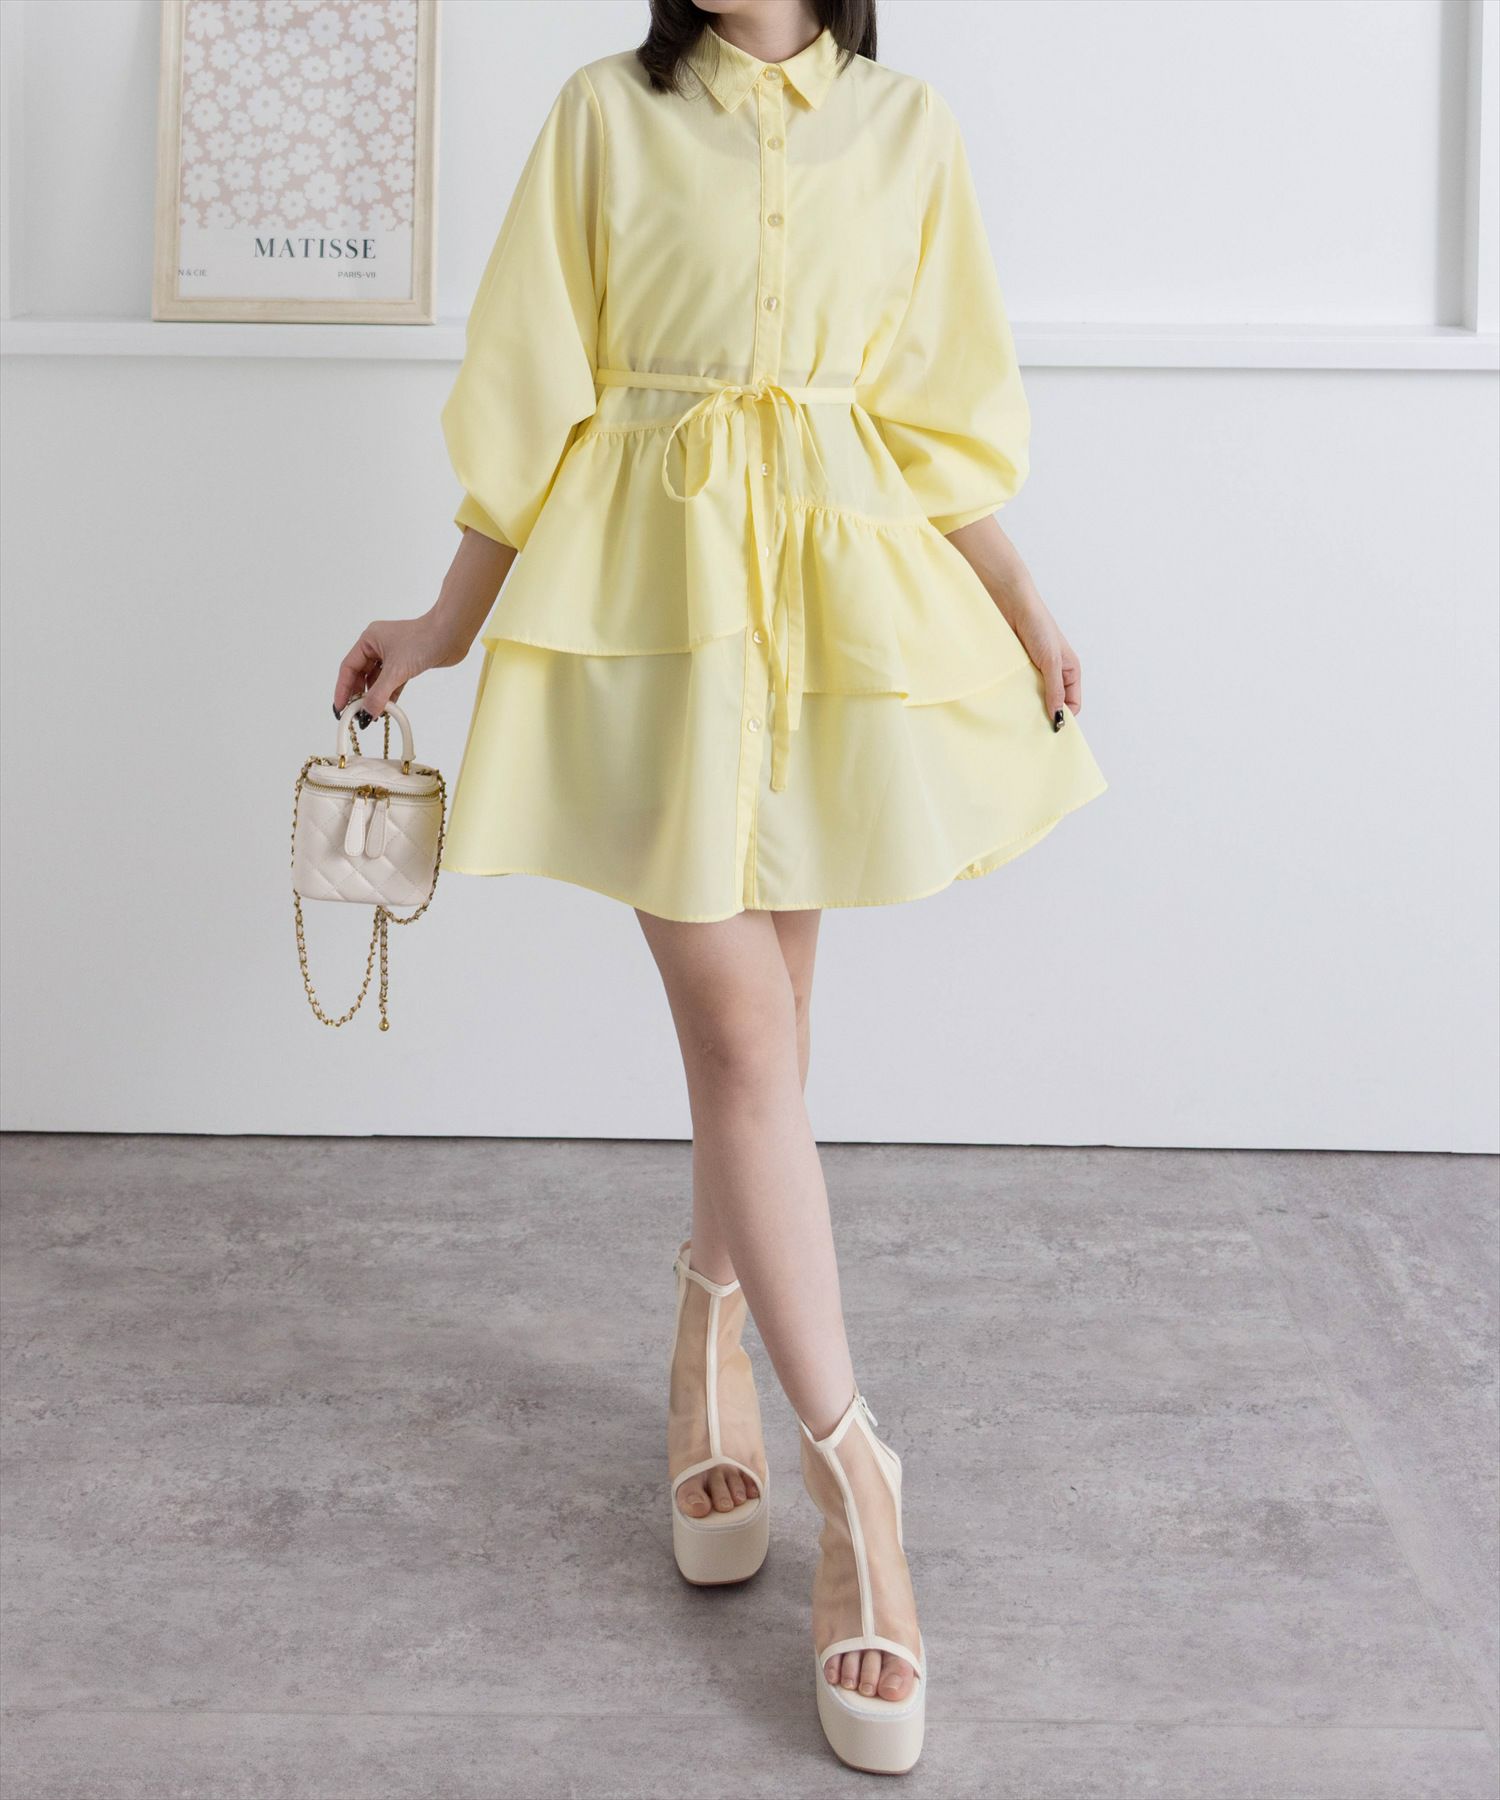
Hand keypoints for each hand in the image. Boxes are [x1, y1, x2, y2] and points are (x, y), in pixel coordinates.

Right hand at [332, 608, 473, 720]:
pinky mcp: (406, 664)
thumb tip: (367, 713)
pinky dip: (389, 694)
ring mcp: (392, 655)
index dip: (343, 689)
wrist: (452, 635)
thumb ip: (379, 694)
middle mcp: (378, 646)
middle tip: (355, 714)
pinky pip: (391, 682)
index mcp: (369, 640)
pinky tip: (387, 708)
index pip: (349, 668)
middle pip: (361, 675)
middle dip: (359, 695)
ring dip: (375, 696)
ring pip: (377, 680)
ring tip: (371, 715)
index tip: (340, 708)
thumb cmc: (424, 640)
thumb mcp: (396, 670)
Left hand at [941, 516, 1083, 731]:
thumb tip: (1059, 718)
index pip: (1072, 704)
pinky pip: (1015, 689)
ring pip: (1032, 699)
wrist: (1010, 601)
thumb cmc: (1037, 625)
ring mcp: (1033, 671)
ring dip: (1025, 708)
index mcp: (1069, 670)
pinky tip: (1004, 705)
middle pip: (1052, 704)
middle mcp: (1053, 673)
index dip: (1064, 718)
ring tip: (1015, 721)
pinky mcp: (1014, 668)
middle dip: (1044, 716)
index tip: (1051, 732)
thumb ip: (1055, 689)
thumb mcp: (1051, 660)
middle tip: (1030, 732)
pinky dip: (1011, 698)